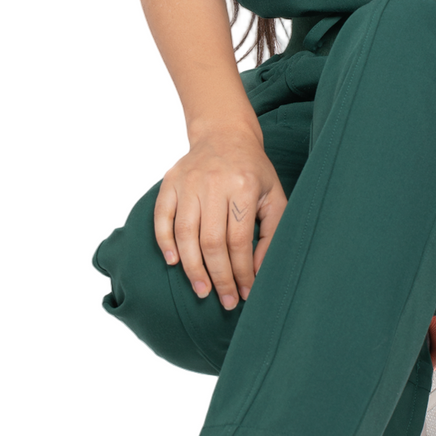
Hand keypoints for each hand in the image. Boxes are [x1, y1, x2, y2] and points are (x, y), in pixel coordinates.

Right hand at [154, 124, 287, 308]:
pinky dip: (165, 242)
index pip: (238, 240)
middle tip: (224, 301)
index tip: (244, 293)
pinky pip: (161, 217)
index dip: (240, 271)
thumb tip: (257, 272)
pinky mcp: (169, 182)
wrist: (224, 134)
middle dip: (218, 277)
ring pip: (185, 234)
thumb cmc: (253, 171)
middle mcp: (213, 183)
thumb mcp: (274, 197)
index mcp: (243, 186)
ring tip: (202, 291)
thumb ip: (271, 234)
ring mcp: (187, 182)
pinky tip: (174, 263)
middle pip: (211, 241)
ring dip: (192, 268)